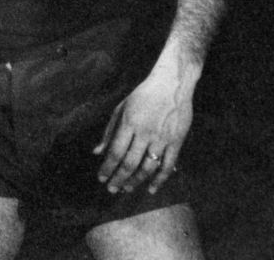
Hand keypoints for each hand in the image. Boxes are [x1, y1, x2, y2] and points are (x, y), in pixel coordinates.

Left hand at [93, 73, 191, 194]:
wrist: (172, 84)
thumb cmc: (143, 95)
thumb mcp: (121, 108)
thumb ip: (109, 131)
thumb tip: (97, 152)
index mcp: (129, 123)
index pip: (115, 151)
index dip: (107, 167)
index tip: (100, 178)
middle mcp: (145, 132)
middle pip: (130, 162)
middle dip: (118, 178)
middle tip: (111, 189)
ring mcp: (162, 138)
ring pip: (148, 167)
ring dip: (136, 181)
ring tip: (126, 189)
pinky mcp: (177, 142)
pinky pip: (168, 165)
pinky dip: (160, 180)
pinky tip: (150, 189)